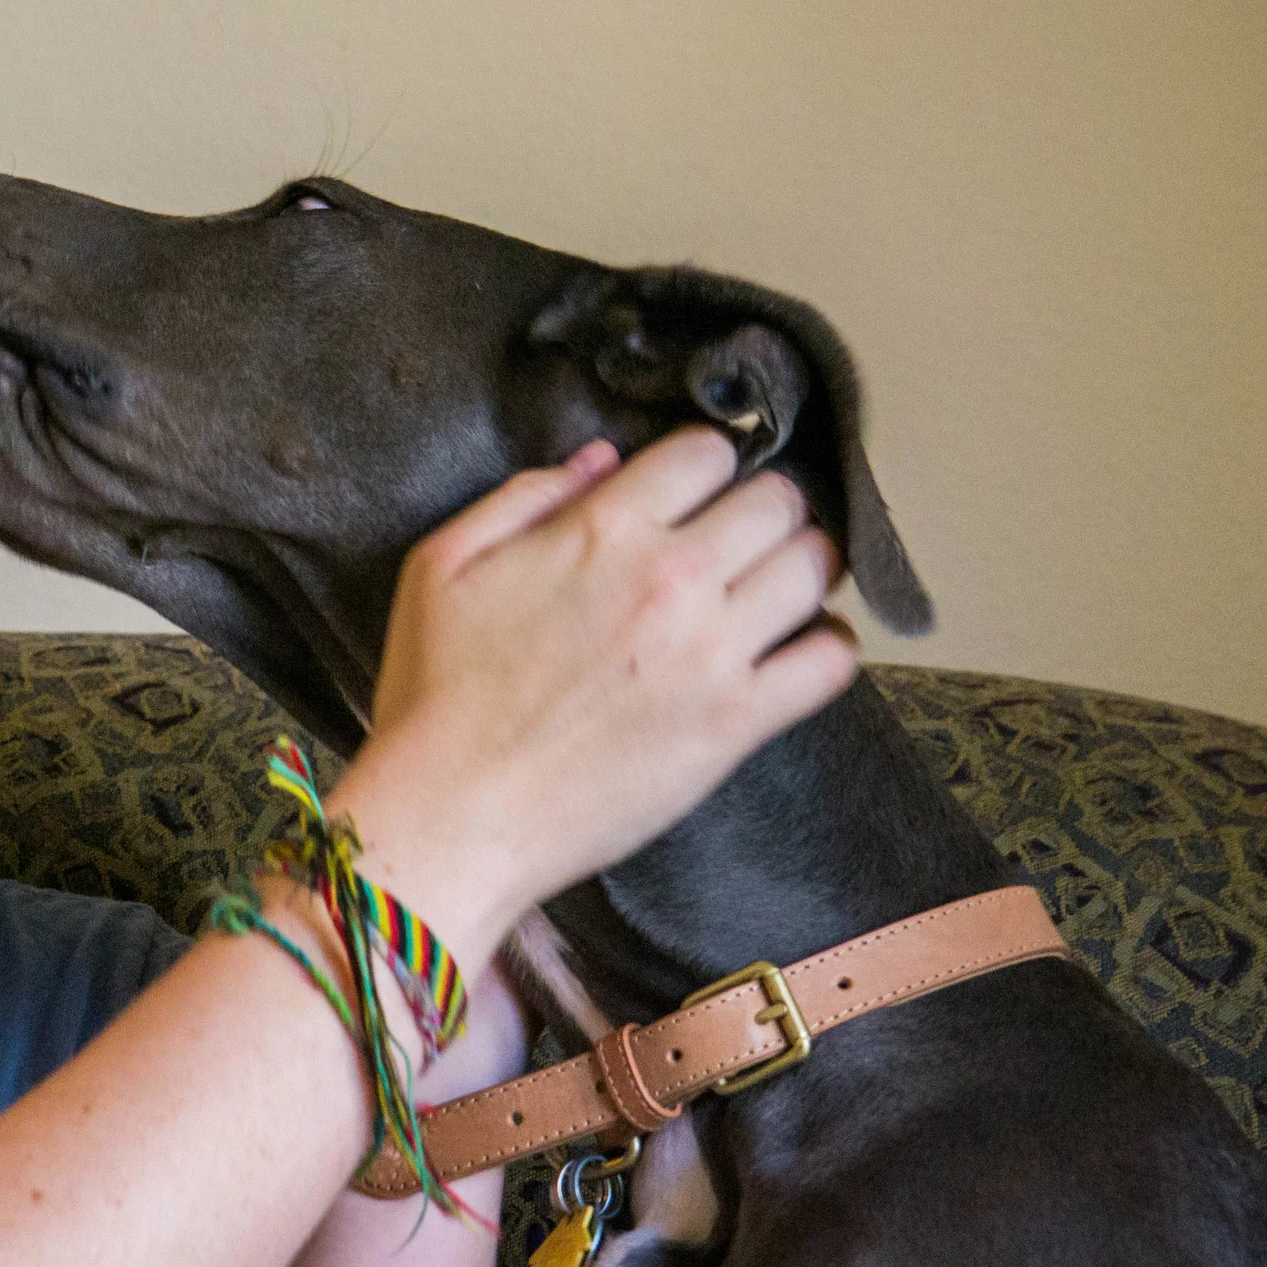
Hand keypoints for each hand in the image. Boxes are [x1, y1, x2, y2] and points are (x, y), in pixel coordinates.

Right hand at [328, 428, 857, 970]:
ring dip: (805, 567)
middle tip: (746, 537)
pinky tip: (800, 650)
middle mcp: (671, 576)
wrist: (454, 815)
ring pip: (815, 569)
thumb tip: (601, 460)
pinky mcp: (737, 723)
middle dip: (767, 508)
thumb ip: (522, 498)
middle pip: (778, 501)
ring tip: (778, 586)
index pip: (707, 451)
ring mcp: (712, 650)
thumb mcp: (441, 566)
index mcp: (601, 528)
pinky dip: (830, 648)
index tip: (696, 491)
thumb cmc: (434, 694)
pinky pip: (831, 663)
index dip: (704, 465)